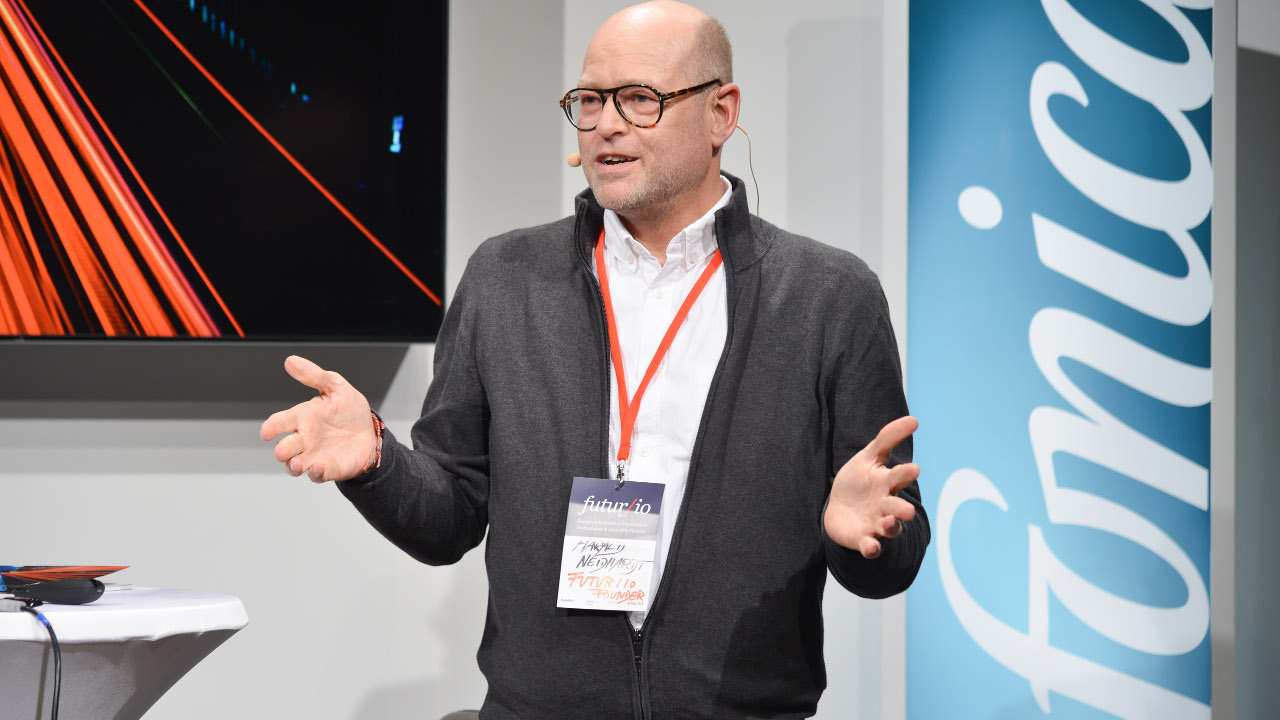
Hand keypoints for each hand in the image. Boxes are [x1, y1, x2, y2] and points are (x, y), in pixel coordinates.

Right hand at [260, 355, 376, 482]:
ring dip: (292, 466)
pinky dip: (314, 474)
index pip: (279, 422)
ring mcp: (313, 455)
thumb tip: (290, 361)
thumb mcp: (336, 387)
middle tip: (284, 450)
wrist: (371, 432)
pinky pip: (315, 475)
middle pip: (284, 448)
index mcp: (303, 417)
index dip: (271, 427)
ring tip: (296, 463)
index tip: (267, 431)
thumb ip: (314, 376)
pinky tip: (319, 467)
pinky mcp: (327, 469)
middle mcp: (304, 438)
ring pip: (293, 465)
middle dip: (281, 450)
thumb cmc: (349, 410)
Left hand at [824, 416, 919, 558]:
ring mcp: (876, 524)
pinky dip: (871, 548)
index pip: (900, 476)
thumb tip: (914, 419)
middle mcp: (886, 505)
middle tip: (906, 510)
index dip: (906, 473)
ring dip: (891, 527)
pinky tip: (870, 547)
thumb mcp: (869, 456)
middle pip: (897, 507)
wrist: (838, 507)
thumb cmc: (859, 479)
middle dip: (902, 508)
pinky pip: (870, 546)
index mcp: (888, 482)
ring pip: (889, 528)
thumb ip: (888, 438)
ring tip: (890, 522)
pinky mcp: (863, 539)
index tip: (914, 469)